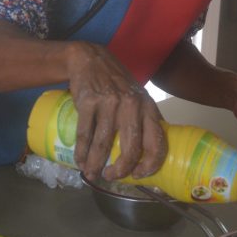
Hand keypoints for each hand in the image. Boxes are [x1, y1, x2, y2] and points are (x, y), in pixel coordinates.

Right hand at [66, 42, 166, 181]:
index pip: (156, 141)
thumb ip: (144, 120)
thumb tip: (148, 154)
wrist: (90, 59)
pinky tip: (79, 160)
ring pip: (103, 143)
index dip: (150, 164)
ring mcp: (109, 103)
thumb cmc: (117, 83)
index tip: (138, 175)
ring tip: (91, 174)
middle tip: (111, 177)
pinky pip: (85, 134)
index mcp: (148, 107)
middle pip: (130, 148)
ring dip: (96, 164)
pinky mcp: (88, 102)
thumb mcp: (137, 97)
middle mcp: (131, 105)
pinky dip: (81, 151)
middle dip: (120, 169)